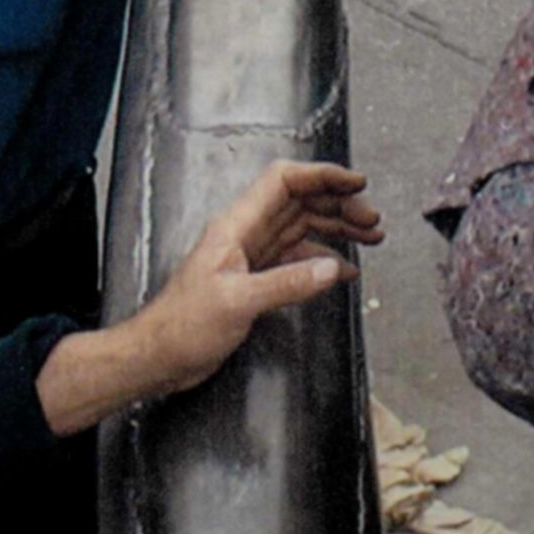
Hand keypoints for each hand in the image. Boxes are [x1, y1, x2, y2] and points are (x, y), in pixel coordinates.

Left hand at [35, 160, 383, 433]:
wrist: (160, 356)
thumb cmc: (184, 325)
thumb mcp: (237, 302)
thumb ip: (286, 283)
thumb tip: (333, 269)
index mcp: (237, 226)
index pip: (283, 182)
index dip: (321, 176)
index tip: (355, 183)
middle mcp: (246, 235)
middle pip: (300, 204)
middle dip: (338, 205)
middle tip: (372, 221)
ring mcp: (252, 257)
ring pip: (302, 230)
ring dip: (336, 230)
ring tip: (370, 238)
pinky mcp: (256, 281)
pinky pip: (297, 261)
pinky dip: (324, 262)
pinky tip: (345, 271)